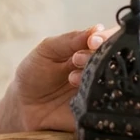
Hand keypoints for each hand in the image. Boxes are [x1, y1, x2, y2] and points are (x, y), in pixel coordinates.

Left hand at [0, 24, 118, 132]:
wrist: (23, 107)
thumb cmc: (34, 74)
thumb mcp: (47, 50)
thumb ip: (70, 40)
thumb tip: (98, 28)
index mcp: (90, 50)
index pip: (110, 39)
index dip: (106, 38)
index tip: (93, 41)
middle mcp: (100, 68)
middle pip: (116, 58)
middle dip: (97, 55)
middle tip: (76, 60)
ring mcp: (101, 90)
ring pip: (114, 80)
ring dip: (95, 75)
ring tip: (72, 78)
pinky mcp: (99, 111)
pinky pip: (109, 104)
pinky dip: (97, 97)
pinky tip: (81, 95)